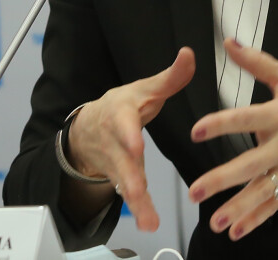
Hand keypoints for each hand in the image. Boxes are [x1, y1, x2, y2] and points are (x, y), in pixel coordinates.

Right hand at [66, 47, 195, 231]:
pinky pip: (129, 194)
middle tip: (137, 190)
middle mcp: (115, 140)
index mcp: (121, 114)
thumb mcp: (145, 88)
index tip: (136, 145)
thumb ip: (170, 77)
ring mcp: (116, 161)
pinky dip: (140, 210)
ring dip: (136, 200)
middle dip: (129, 176)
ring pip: (124, 181)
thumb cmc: (124, 105)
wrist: (87, 128)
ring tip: (149, 220)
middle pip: (122, 159)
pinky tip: (149, 223)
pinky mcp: (120, 177)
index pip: (123, 122)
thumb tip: (190, 54)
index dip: (128, 133)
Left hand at [187, 39, 277, 239]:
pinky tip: (237, 231)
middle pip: (250, 164)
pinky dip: (257, 219)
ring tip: (215, 220)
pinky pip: (275, 204)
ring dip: (236, 208)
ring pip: (261, 191)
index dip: (221, 124)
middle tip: (196, 190)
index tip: (197, 131)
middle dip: (221, 179)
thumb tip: (231, 44)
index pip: (246, 120)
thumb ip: (258, 63)